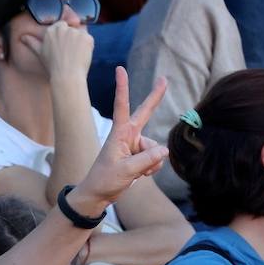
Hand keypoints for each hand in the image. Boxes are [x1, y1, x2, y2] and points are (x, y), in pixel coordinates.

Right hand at [24, 20, 94, 82]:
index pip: (61, 26)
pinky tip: (81, 56)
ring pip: (80, 33)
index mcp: (51, 30)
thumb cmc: (52, 66)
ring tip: (75, 55)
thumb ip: (32, 42)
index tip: (63, 46)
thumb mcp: (40, 53)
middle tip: (70, 52)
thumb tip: (22, 37)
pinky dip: (86, 47)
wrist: (66, 76)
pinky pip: (88, 39)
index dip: (64, 37)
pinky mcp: (86, 37)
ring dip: (79, 42)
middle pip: (72, 28)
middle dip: (72, 38)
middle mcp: (63, 28)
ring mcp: (75, 32)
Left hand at [72, 67, 167, 214]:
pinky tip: (140, 175)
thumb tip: (165, 150)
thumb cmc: (105, 180)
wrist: (98, 195)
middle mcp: (128, 136)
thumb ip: (147, 160)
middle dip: (155, 97)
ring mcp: (135, 145)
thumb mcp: (126, 171)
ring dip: (150, 163)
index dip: (122, 87)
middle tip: (164, 78)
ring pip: (155, 149)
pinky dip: (152, 168)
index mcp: (119, 134)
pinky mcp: (139, 156)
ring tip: (135, 172)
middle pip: (145, 113)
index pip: (122, 106)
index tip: (120, 69)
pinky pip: (156, 159)